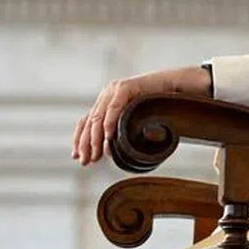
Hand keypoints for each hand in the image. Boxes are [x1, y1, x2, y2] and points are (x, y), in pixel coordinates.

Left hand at [71, 66, 211, 166]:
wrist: (171, 87)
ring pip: (98, 116)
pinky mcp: (125, 88)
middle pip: (89, 121)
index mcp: (105, 102)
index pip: (85, 121)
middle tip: (85, 161)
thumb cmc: (155, 105)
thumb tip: (106, 152)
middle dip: (86, 144)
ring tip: (96, 153)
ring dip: (95, 137)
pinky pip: (114, 107)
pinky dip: (109, 122)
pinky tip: (107, 136)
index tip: (77, 156)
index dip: (79, 139)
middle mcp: (106, 95)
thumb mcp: (132, 119)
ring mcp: (114, 90)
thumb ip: (119, 130)